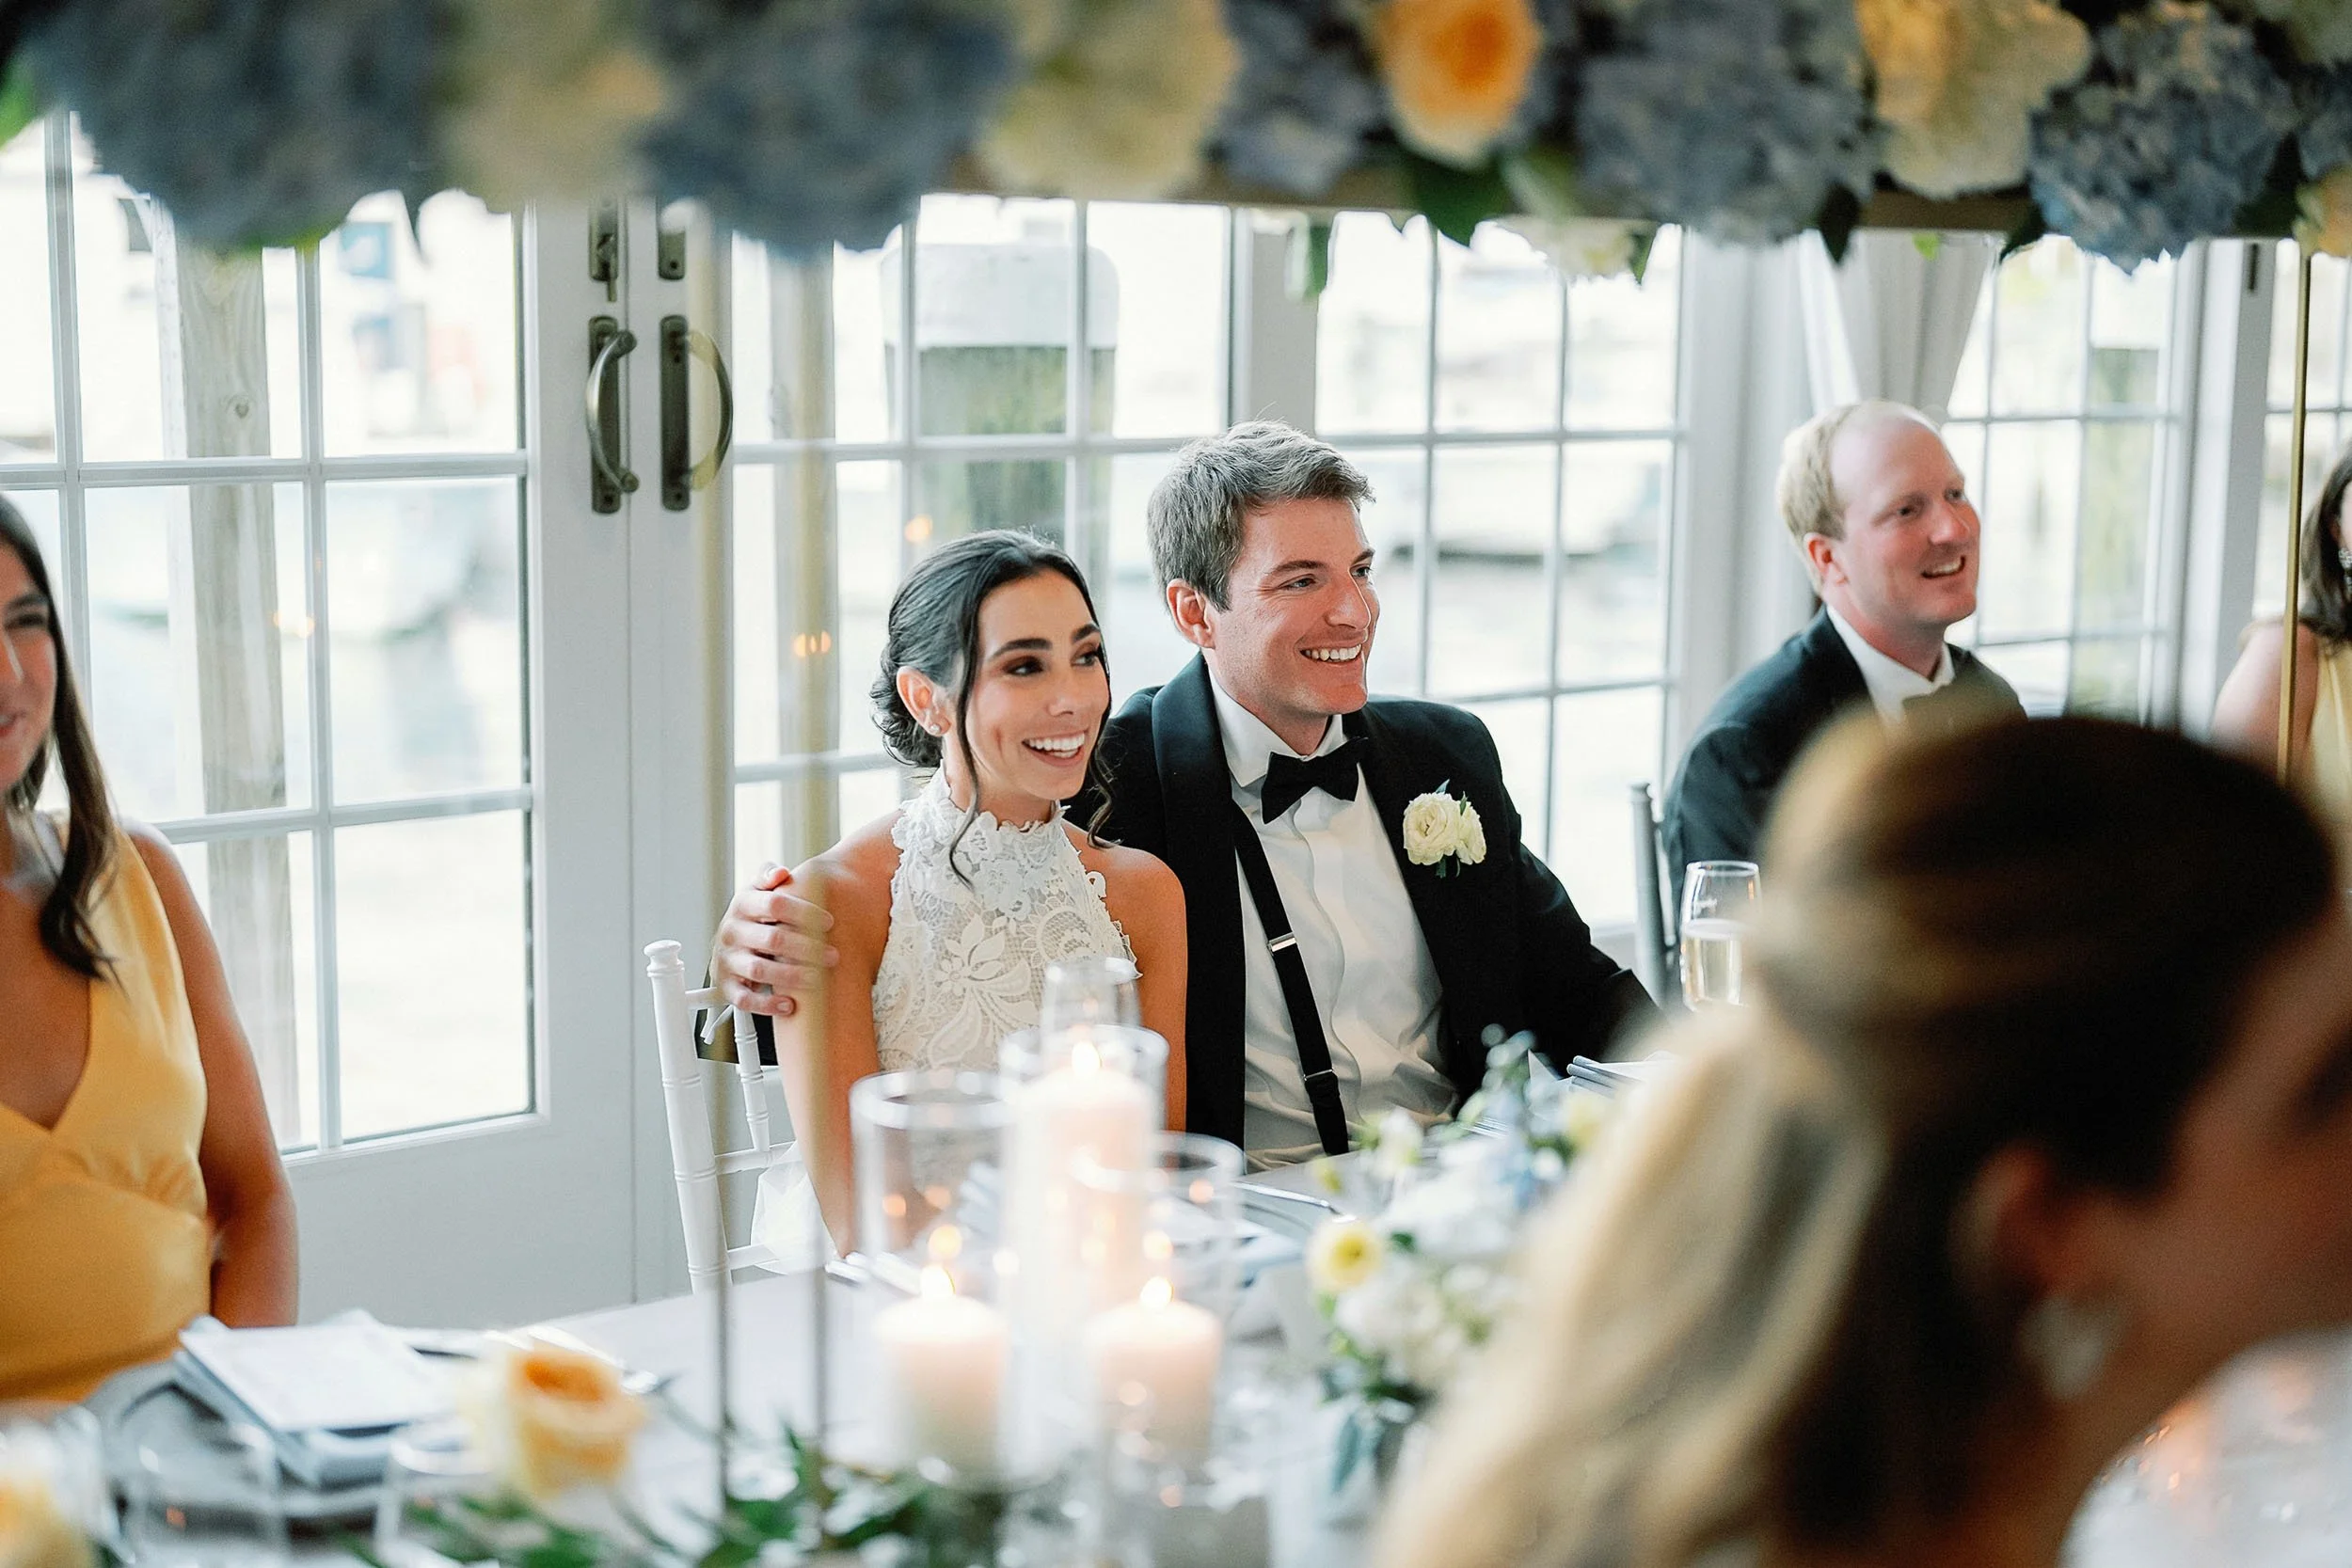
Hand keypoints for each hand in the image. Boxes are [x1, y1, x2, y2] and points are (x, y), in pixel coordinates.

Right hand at [713, 863, 837, 1016]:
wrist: (728, 944)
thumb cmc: (754, 915)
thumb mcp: (758, 891)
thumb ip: (768, 877)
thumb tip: (781, 873)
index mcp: (742, 905)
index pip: (774, 904)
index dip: (805, 912)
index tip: (830, 922)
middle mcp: (731, 931)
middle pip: (772, 938)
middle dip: (807, 947)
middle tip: (833, 955)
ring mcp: (727, 960)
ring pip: (760, 969)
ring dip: (792, 975)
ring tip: (818, 978)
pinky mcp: (726, 986)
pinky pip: (744, 999)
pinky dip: (767, 1005)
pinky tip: (790, 1005)